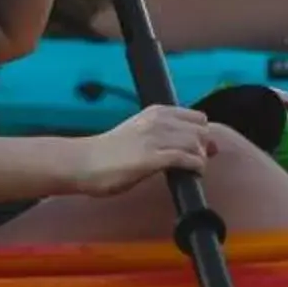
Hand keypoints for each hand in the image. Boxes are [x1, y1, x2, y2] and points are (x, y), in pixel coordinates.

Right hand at [71, 105, 224, 194]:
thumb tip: (185, 143)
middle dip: (203, 147)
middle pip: (201, 130)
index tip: (200, 148)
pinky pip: (187, 159)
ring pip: (196, 143)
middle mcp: (159, 121)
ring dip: (200, 159)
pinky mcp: (152, 158)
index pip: (197, 117)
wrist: (84, 162)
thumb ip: (161, 134)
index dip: (202, 134)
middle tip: (196, 162)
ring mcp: (155, 139)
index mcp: (156, 112)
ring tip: (193, 170)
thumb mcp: (138, 131)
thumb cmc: (108, 152)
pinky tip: (191, 174)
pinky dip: (195, 167)